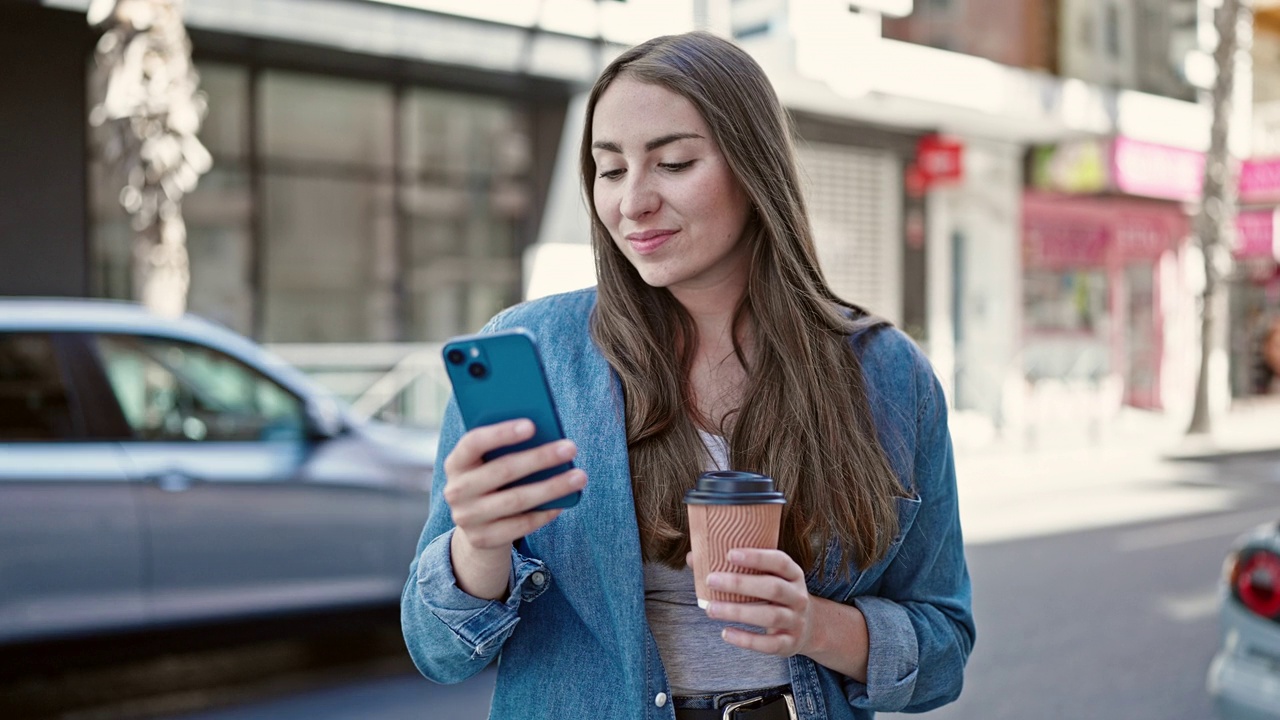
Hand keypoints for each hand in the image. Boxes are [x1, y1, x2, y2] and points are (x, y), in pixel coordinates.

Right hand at [443, 419, 585, 598]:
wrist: (476, 524)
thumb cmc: (493, 479)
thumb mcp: (490, 462)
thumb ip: (506, 449)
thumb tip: (547, 435)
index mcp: (455, 462)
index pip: (474, 443)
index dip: (501, 433)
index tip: (532, 425)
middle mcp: (456, 490)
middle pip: (502, 471)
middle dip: (540, 458)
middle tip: (571, 447)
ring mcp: (467, 518)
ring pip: (516, 500)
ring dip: (552, 487)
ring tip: (579, 476)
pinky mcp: (482, 539)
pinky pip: (520, 525)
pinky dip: (544, 513)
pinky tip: (563, 503)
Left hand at [702, 548, 815, 657]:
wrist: (810, 627)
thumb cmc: (775, 595)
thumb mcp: (767, 578)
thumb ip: (735, 567)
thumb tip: (694, 558)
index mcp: (793, 574)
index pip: (779, 561)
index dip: (756, 557)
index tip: (730, 554)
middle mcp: (798, 596)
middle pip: (773, 588)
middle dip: (740, 584)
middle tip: (710, 580)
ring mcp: (796, 621)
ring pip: (769, 616)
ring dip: (737, 612)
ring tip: (710, 609)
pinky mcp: (789, 644)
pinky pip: (769, 644)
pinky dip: (746, 640)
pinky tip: (725, 632)